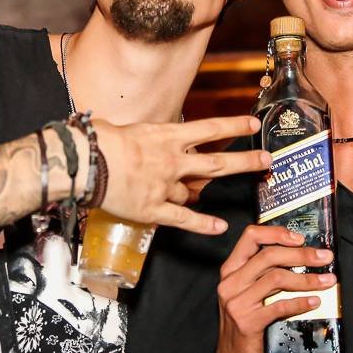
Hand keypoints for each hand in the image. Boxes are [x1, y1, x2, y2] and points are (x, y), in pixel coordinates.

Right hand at [93, 116, 269, 234]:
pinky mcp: (154, 209)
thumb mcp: (129, 129)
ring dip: (216, 189)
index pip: (210, 129)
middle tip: (267, 160)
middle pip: (217, 161)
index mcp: (167, 136)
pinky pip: (184, 219)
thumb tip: (149, 137)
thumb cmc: (99, 140)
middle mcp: (172, 160)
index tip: (254, 124)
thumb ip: (147, 137)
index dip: (234, 127)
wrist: (85, 162)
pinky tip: (219, 227)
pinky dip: (203, 224)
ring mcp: (165, 186)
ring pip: (199, 189)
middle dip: (246, 161)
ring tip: (232, 191)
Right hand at [217, 225, 335, 352]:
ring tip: (327, 281)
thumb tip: (301, 255)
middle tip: (324, 258)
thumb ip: (264, 272)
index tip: (300, 239)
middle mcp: (230, 282)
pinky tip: (314, 301)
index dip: (277, 233)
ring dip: (307, 278)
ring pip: (277, 278)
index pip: (250, 237)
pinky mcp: (247, 322)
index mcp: (231, 269)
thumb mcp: (248, 291)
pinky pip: (279, 306)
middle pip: (269, 256)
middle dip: (301, 254)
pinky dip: (300, 302)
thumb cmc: (247, 320)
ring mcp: (237, 302)